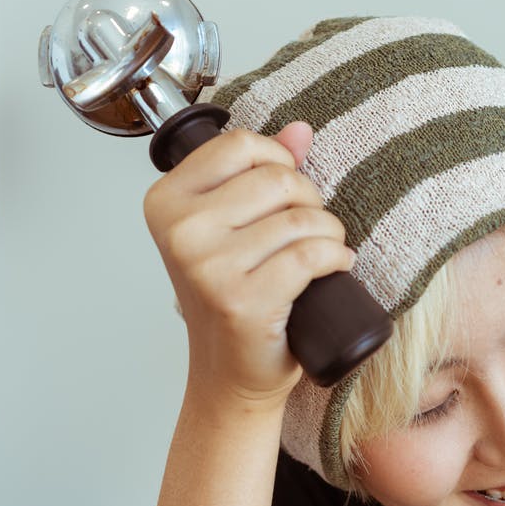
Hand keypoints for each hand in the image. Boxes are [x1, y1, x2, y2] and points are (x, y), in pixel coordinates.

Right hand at [143, 121, 355, 406]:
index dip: (278, 159)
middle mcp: (181, 233)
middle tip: (312, 227)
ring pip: (299, 218)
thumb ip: (259, 173)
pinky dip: (336, 258)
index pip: (238, 146)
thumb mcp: (231, 229)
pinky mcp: (243, 300)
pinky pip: (310, 256)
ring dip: (328, 232)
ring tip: (324, 251)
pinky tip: (338, 265)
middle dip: (310, 199)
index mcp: (166, 202)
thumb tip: (300, 130)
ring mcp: (209, 268)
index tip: (289, 186)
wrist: (229, 374)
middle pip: (275, 179)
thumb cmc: (230, 300)